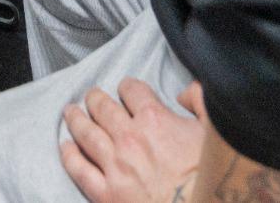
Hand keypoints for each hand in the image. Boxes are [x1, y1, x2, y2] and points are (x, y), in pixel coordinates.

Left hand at [60, 79, 205, 202]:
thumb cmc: (209, 175)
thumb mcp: (214, 131)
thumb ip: (201, 101)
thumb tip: (186, 90)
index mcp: (155, 119)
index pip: (132, 90)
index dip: (128, 86)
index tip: (126, 88)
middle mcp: (129, 137)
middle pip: (103, 108)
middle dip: (95, 98)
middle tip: (91, 95)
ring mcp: (115, 165)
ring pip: (86, 133)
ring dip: (76, 119)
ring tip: (70, 112)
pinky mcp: (106, 193)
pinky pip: (80, 169)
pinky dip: (69, 156)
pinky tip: (65, 147)